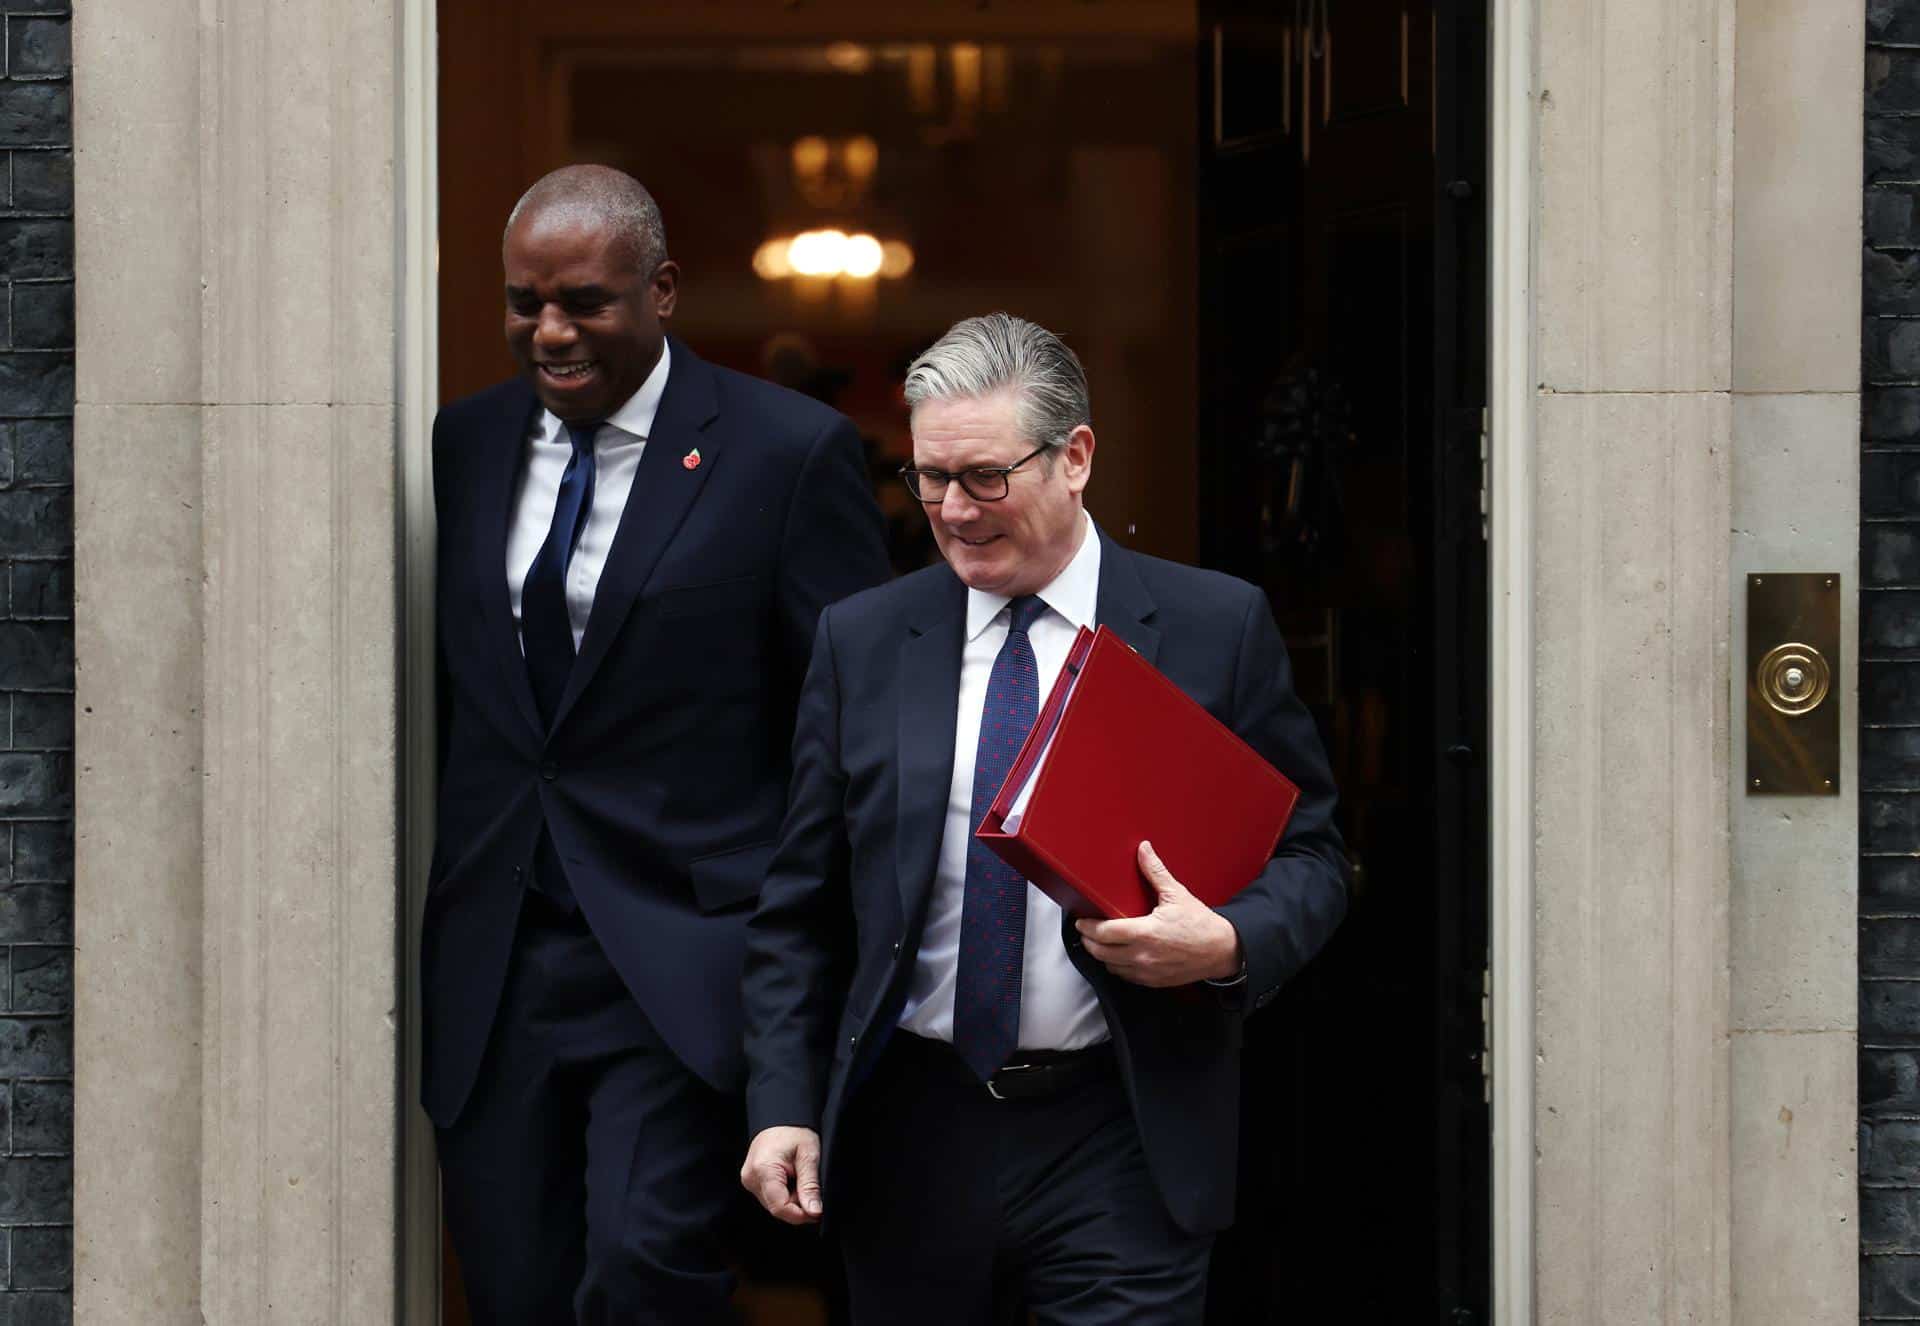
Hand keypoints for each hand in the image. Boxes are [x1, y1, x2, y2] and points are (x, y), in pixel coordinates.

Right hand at [740, 1125, 823, 1224]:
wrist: (781, 1115)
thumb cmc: (794, 1130)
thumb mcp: (808, 1155)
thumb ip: (810, 1186)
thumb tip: (814, 1212)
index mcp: (763, 1170)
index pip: (780, 1207)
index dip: (801, 1215)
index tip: (818, 1212)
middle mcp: (751, 1178)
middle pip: (777, 1208)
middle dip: (798, 1207)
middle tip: (814, 1192)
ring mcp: (749, 1180)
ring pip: (774, 1204)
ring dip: (792, 1200)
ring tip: (801, 1179)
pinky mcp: (752, 1180)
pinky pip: (770, 1196)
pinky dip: (784, 1193)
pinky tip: (792, 1179)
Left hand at [1074, 841, 1243, 986]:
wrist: (1222, 950)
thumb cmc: (1201, 924)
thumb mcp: (1177, 894)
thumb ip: (1155, 871)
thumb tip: (1143, 849)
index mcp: (1146, 933)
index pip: (1105, 933)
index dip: (1088, 927)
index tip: (1081, 921)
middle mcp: (1143, 956)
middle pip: (1101, 952)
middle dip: (1088, 941)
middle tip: (1085, 931)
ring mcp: (1147, 972)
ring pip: (1111, 967)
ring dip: (1101, 955)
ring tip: (1099, 942)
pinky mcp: (1153, 981)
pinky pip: (1126, 977)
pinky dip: (1117, 967)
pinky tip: (1117, 957)